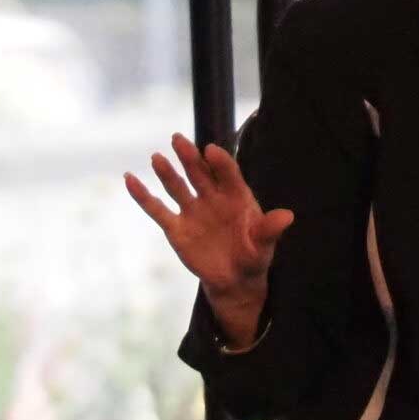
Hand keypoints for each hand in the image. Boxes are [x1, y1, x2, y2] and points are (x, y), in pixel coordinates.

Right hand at [124, 133, 293, 338]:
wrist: (235, 279)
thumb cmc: (254, 256)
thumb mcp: (264, 246)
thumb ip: (270, 230)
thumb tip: (287, 216)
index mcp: (237, 196)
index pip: (228, 173)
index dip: (220, 162)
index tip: (211, 150)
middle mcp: (212, 198)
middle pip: (199, 173)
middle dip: (190, 157)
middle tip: (179, 139)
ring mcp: (193, 211)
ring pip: (177, 187)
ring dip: (167, 172)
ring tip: (158, 157)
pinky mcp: (176, 228)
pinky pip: (157, 209)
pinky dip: (143, 195)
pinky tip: (130, 179)